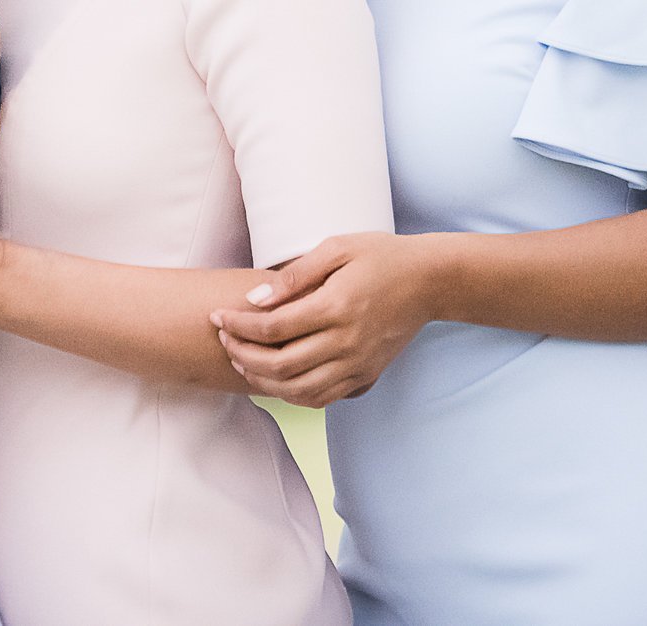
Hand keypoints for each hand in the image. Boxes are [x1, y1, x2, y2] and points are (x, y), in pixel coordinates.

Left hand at [211, 231, 431, 407]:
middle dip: (241, 355)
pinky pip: (322, 398)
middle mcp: (346, 342)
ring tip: (241, 362)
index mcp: (336, 307)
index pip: (273, 328)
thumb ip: (295, 275)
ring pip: (298, 391)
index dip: (238, 326)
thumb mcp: (337, 248)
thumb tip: (254, 298)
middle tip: (223, 340)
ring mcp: (357, 364)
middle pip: (280, 365)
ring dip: (262, 381)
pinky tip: (275, 379)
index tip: (217, 317)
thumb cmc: (380, 256)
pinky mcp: (365, 376)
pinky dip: (291, 395)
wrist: (429, 282)